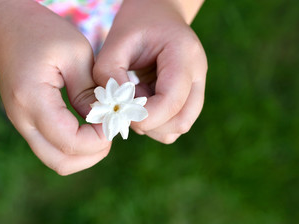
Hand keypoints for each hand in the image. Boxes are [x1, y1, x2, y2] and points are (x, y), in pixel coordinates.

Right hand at [0, 1, 110, 174]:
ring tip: (102, 129)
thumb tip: (105, 120)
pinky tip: (89, 127)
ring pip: (57, 160)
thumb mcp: (75, 53)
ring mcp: (22, 125)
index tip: (114, 118)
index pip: (70, 143)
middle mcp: (22, 119)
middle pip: (62, 162)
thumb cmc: (42, 33)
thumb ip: (90, 91)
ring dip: (85, 153)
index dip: (99, 139)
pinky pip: (53, 148)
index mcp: (33, 100)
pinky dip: (75, 147)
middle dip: (94, 153)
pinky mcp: (28, 124)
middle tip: (111, 129)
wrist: (5, 29)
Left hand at [93, 0, 207, 143]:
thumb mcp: (117, 40)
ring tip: (133, 101)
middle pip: (181, 121)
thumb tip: (114, 107)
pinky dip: (155, 122)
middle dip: (148, 124)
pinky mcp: (188, 96)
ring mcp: (196, 87)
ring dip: (152, 125)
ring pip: (179, 126)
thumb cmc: (137, 23)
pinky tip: (141, 102)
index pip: (172, 101)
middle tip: (125, 107)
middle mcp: (198, 74)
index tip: (119, 111)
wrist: (158, 13)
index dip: (144, 116)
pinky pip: (174, 122)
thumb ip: (109, 72)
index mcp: (184, 55)